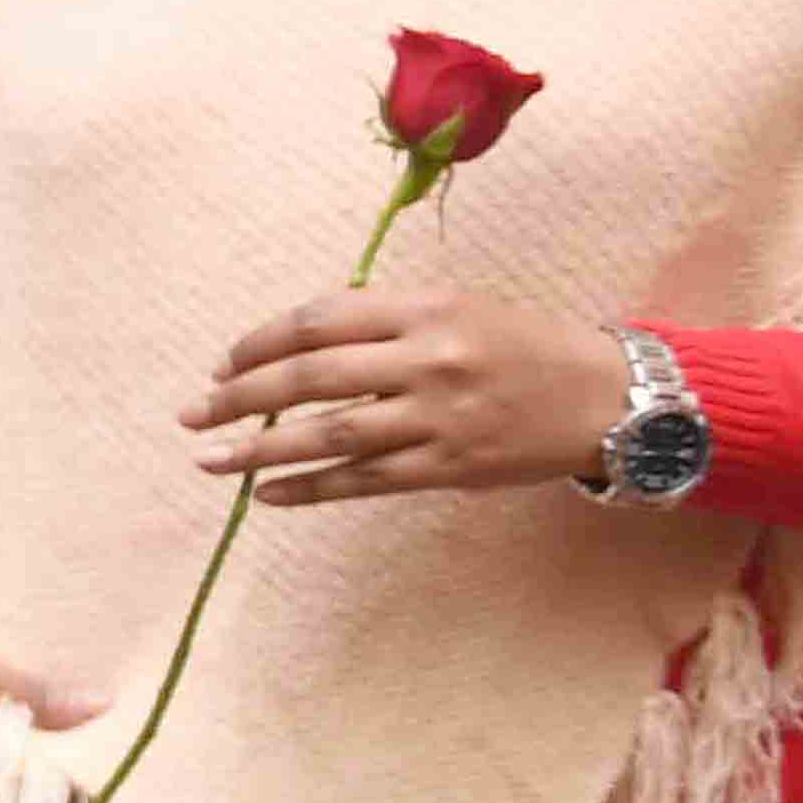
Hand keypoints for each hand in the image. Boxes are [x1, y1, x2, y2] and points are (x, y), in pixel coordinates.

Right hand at [0, 612, 91, 795]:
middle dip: (62, 767)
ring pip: (9, 784)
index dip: (76, 779)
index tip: (115, 757)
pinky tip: (39, 725)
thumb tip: (101, 708)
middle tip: (104, 733)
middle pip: (22, 796)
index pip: (32, 796)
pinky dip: (17, 751)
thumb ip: (36, 693)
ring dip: (40, 757)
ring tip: (79, 726)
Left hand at [186, 292, 640, 510]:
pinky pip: (364, 480)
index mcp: (425, 310)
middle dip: (239, 396)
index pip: (318, 321)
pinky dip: (309, 488)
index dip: (259, 343)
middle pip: (310, 377)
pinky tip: (267, 494)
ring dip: (258, 450)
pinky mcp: (449, 467)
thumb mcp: (458, 308)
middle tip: (193, 413)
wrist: (609, 396)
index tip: (223, 363)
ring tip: (208, 459)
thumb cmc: (524, 346)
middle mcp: (428, 360)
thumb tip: (296, 343)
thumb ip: (384, 320)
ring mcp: (438, 418)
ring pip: (328, 434)